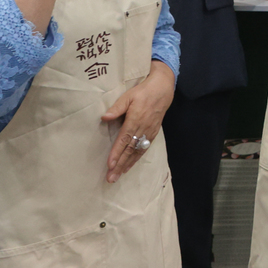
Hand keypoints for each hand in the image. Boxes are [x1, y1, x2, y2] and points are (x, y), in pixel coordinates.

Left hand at [102, 60, 174, 182]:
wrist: (162, 90)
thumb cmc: (143, 92)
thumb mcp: (128, 96)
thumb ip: (117, 108)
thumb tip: (104, 117)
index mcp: (135, 119)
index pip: (124, 139)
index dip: (117, 153)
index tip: (109, 164)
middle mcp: (143, 128)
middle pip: (130, 150)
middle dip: (120, 165)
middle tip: (111, 178)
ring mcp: (149, 132)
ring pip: (137, 152)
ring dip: (127, 165)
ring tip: (118, 176)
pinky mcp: (153, 133)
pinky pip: (144, 149)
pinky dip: (136, 159)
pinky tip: (129, 166)